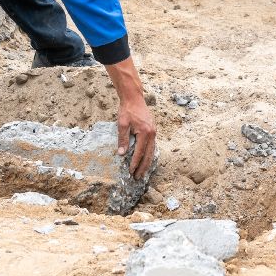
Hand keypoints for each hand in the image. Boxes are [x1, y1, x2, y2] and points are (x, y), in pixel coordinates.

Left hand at [105, 56, 157, 178]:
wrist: (134, 98)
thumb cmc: (127, 110)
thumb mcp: (122, 124)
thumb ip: (122, 139)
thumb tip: (121, 154)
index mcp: (145, 133)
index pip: (139, 152)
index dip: (135, 163)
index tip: (130, 172)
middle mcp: (152, 134)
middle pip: (148, 155)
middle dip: (143, 167)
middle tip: (138, 178)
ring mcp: (154, 132)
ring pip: (152, 151)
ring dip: (147, 163)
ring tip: (142, 172)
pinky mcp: (152, 130)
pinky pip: (152, 146)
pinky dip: (149, 155)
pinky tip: (145, 160)